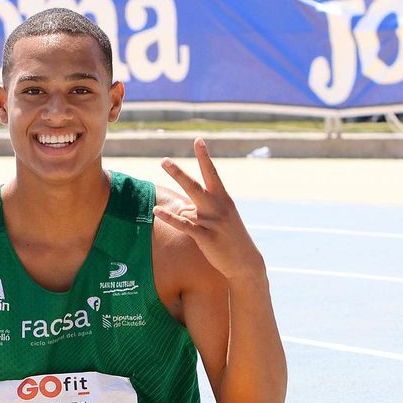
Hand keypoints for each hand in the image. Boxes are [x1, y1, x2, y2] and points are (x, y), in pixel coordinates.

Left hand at [154, 139, 263, 279]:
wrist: (245, 262)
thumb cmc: (229, 237)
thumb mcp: (218, 218)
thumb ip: (198, 209)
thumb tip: (181, 208)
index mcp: (223, 198)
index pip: (212, 173)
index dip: (204, 156)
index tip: (198, 140)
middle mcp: (218, 207)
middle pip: (194, 186)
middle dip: (178, 174)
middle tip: (163, 161)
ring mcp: (212, 222)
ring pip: (186, 209)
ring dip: (182, 214)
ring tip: (192, 219)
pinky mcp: (206, 237)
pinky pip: (184, 225)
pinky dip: (170, 217)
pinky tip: (157, 211)